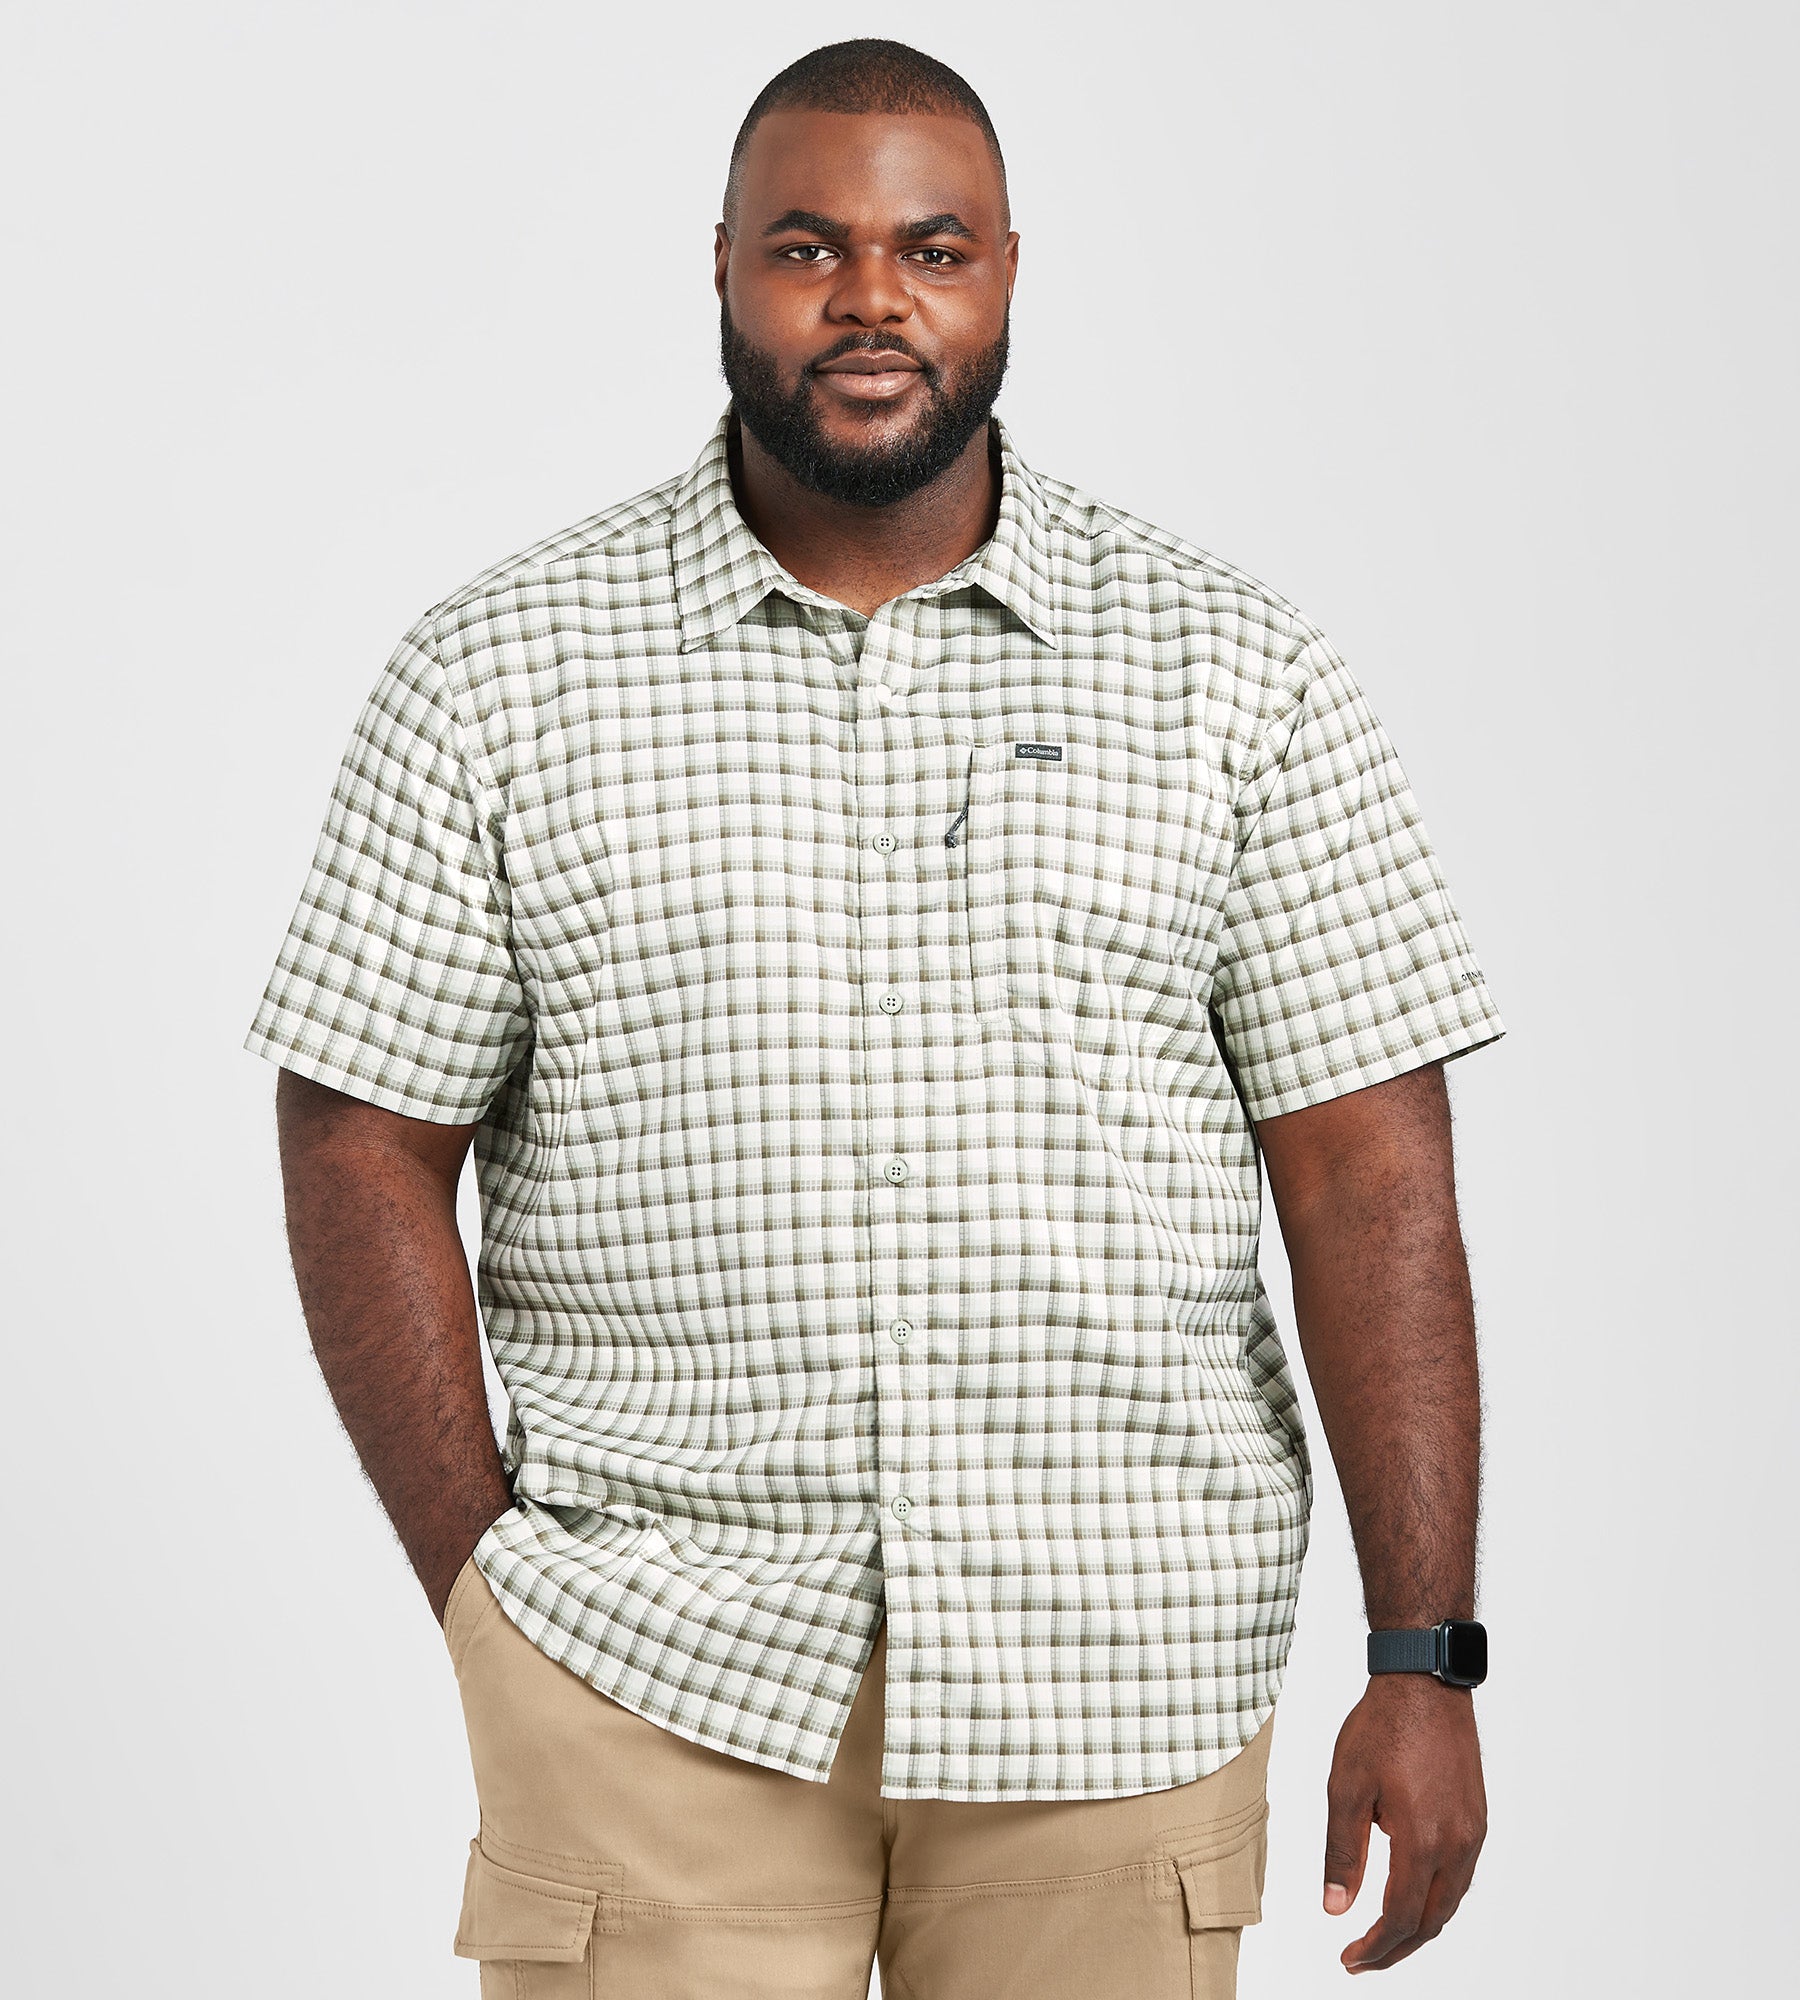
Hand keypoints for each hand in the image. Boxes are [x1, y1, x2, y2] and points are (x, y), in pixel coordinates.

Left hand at [1322, 1675, 1486, 1972]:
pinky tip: (1412, 1894)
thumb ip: (1343, 1852)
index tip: (1348, 1959)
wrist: (1424, 1683)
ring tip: (1384, 1936)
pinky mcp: (1477, 1817)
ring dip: (1419, 1925)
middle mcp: (1457, 1843)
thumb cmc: (1382, 1728)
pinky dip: (1435, 1898)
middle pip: (1431, 1920)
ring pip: (1450, 1901)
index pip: (1401, 1917)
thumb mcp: (1346, 1787)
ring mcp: (1473, 1832)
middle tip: (1362, 1958)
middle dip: (1396, 1947)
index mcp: (1423, 1840)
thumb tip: (1335, 1907)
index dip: (1375, 1947)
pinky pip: (1460, 1876)